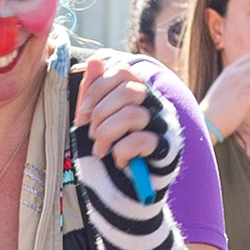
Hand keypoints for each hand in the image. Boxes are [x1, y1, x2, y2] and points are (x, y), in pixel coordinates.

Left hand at [76, 58, 172, 189]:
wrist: (117, 189)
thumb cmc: (105, 150)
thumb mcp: (92, 120)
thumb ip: (92, 91)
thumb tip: (95, 60)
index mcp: (137, 92)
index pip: (122, 71)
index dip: (97, 90)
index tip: (83, 114)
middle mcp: (154, 103)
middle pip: (129, 89)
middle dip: (101, 114)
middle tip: (93, 135)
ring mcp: (162, 125)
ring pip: (133, 114)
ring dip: (107, 135)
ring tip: (102, 151)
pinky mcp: (166, 148)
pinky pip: (140, 141)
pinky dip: (120, 153)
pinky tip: (118, 162)